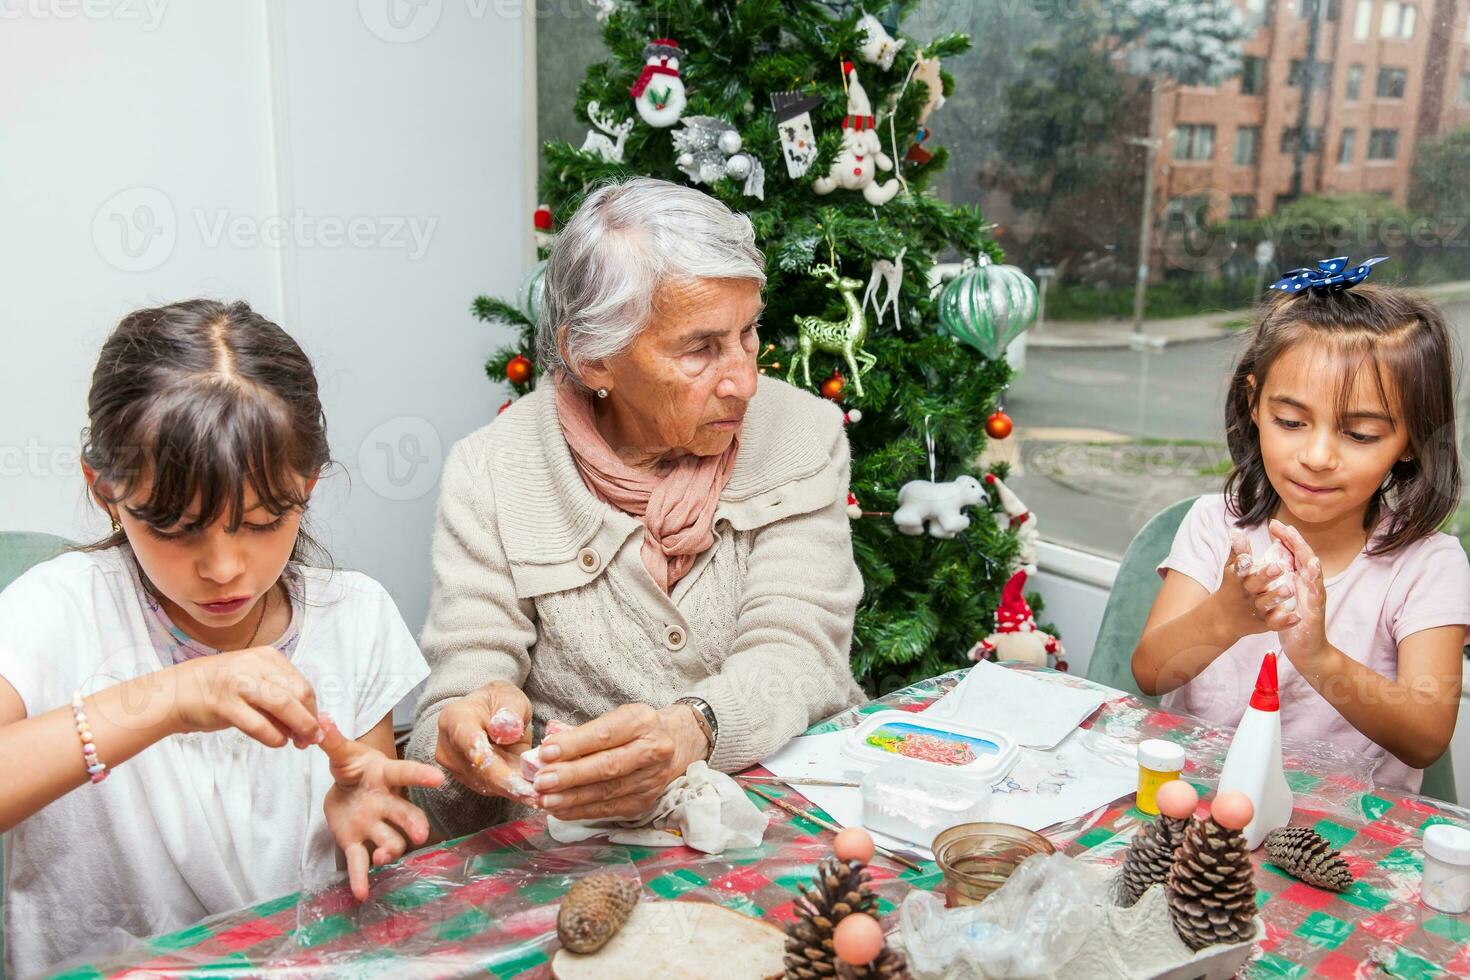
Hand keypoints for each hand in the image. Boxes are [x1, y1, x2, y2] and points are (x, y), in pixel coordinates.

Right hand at [167, 646, 322, 748]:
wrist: (175, 693)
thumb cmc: (218, 689)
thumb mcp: (252, 680)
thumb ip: (278, 694)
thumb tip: (308, 719)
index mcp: (266, 656)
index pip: (302, 683)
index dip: (313, 708)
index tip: (316, 725)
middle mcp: (254, 664)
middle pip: (298, 693)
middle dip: (310, 719)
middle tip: (311, 738)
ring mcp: (239, 683)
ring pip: (283, 706)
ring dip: (298, 728)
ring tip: (300, 742)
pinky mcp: (225, 705)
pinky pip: (259, 724)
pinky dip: (274, 737)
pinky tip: (278, 742)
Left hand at [318, 714, 443, 900]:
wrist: (345, 787)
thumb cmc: (351, 765)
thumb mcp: (341, 751)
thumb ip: (331, 738)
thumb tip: (319, 717)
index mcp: (383, 776)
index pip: (403, 773)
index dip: (420, 775)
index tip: (438, 778)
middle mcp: (385, 802)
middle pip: (405, 813)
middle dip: (413, 823)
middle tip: (419, 834)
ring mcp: (374, 824)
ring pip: (390, 838)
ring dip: (390, 849)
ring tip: (382, 858)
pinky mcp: (357, 842)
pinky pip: (361, 862)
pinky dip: (361, 878)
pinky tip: (361, 894)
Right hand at [434, 680, 533, 801]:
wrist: (490, 714)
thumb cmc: (500, 702)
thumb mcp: (510, 696)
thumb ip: (510, 710)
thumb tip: (508, 729)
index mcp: (454, 718)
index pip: (465, 738)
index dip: (482, 754)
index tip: (499, 769)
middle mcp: (450, 747)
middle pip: (476, 768)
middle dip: (505, 782)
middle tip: (531, 792)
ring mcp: (457, 768)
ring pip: (485, 783)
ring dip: (512, 790)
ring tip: (538, 794)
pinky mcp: (470, 781)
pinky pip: (493, 789)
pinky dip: (513, 791)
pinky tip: (533, 794)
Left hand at [532, 703, 708, 820]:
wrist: (678, 743)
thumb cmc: (637, 728)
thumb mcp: (617, 718)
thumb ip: (584, 733)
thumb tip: (546, 753)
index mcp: (642, 722)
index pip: (605, 735)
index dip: (574, 745)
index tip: (545, 752)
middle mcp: (652, 750)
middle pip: (608, 766)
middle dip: (571, 776)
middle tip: (541, 782)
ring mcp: (651, 780)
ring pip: (607, 792)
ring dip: (572, 798)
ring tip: (544, 800)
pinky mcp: (645, 802)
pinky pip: (608, 809)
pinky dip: (581, 811)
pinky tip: (560, 810)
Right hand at [1209, 531, 1285, 642]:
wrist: (1223, 619)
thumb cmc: (1232, 587)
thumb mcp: (1232, 569)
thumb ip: (1238, 552)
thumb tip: (1237, 531)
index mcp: (1239, 579)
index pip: (1241, 569)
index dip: (1245, 563)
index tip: (1250, 558)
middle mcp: (1247, 593)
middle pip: (1255, 584)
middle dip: (1266, 576)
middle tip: (1279, 567)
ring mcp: (1256, 609)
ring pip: (1267, 603)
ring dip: (1278, 596)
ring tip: (1290, 588)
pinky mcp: (1265, 623)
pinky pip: (1275, 623)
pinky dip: (1285, 621)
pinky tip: (1297, 616)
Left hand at [1268, 520, 1328, 665]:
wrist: (1305, 648)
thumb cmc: (1292, 619)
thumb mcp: (1282, 593)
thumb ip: (1280, 574)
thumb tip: (1273, 554)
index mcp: (1299, 579)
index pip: (1293, 553)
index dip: (1286, 538)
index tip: (1274, 524)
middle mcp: (1309, 585)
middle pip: (1305, 559)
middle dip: (1297, 543)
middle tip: (1286, 528)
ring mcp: (1314, 598)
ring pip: (1315, 577)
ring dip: (1311, 564)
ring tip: (1306, 553)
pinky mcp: (1315, 614)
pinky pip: (1316, 599)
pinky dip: (1314, 587)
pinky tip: (1312, 579)